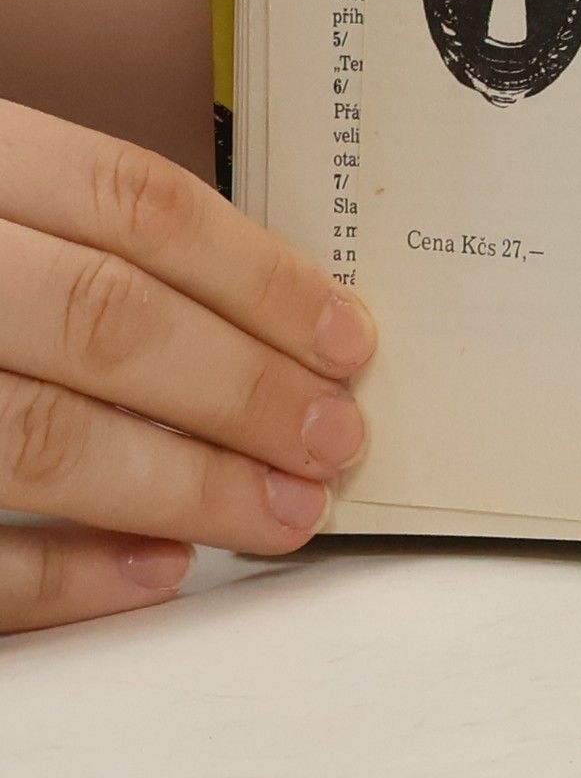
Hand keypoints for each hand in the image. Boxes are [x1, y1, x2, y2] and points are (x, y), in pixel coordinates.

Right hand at [0, 102, 374, 633]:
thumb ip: (71, 228)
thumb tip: (254, 311)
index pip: (139, 204)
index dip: (260, 277)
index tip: (347, 340)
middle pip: (107, 321)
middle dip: (242, 392)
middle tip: (336, 441)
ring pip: (36, 436)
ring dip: (182, 485)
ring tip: (281, 512)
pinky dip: (58, 573)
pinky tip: (155, 571)